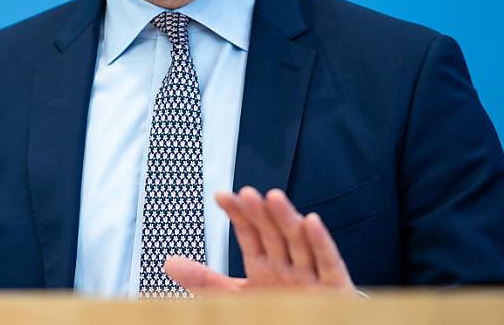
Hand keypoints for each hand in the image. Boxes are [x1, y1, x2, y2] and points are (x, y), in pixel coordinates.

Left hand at [164, 187, 358, 294]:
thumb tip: (169, 263)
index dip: (237, 215)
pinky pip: (327, 261)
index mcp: (263, 265)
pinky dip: (320, 242)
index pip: (248, 234)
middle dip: (260, 213)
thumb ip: (204, 281)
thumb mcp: (236, 297)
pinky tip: (311, 221)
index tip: (221, 195)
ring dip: (286, 218)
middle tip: (247, 193)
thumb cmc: (277, 312)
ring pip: (297, 241)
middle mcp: (286, 264)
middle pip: (272, 233)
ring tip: (272, 197)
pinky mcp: (334, 285)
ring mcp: (310, 273)